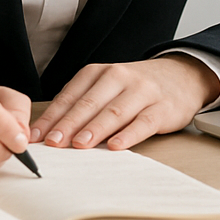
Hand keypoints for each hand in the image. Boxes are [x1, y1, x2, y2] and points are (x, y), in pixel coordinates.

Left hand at [30, 56, 219, 151]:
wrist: (182, 76)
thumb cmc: (135, 87)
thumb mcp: (106, 86)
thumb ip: (81, 104)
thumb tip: (48, 132)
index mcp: (100, 72)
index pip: (71, 95)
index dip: (53, 116)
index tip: (37, 135)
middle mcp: (119, 77)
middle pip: (90, 103)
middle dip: (69, 124)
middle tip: (54, 142)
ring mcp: (142, 92)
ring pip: (114, 112)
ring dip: (95, 129)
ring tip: (79, 145)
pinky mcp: (163, 108)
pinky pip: (144, 122)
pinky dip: (129, 134)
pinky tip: (116, 146)